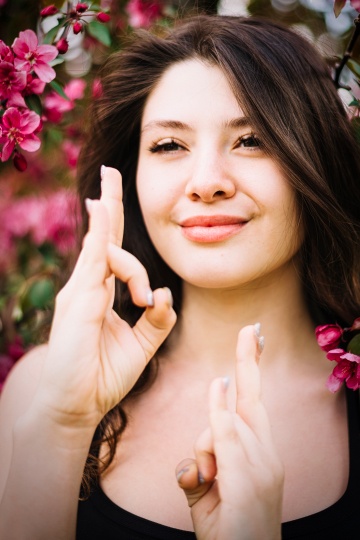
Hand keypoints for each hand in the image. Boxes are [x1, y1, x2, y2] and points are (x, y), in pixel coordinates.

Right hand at [33, 167, 176, 428]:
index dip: (116, 224)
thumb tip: (167, 294)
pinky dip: (100, 233)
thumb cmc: (103, 376)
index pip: (112, 251)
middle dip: (109, 202)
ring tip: (142, 302)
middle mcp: (88, 286)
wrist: (76, 406)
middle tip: (112, 172)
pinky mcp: (78, 299)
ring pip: (107, 250)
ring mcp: (80, 290)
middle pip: (103, 236)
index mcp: (101, 294)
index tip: (114, 198)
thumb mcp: (142, 345)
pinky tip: (102, 208)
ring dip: (133, 266)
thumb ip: (158, 319)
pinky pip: (93, 259)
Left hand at [176, 326, 283, 539]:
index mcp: (260, 456)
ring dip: (206, 448)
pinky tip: (218, 386)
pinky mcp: (248, 483)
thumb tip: (191, 463)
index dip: (250, 373)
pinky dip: (220, 413)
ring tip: (210, 483)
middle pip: (252, 400)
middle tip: (249, 329)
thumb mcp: (209, 497)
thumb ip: (201, 470)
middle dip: (249, 361)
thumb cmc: (229, 534)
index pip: (253, 406)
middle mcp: (266, 456)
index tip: (254, 343)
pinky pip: (227, 437)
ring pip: (223, 424)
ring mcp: (261, 468)